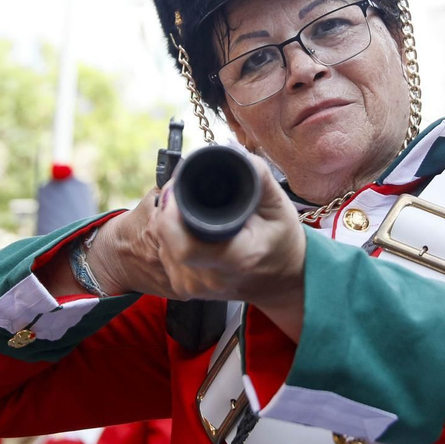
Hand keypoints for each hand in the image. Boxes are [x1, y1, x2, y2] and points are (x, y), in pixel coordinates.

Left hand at [91, 154, 306, 325]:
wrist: (283, 279)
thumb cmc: (282, 240)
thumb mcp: (278, 205)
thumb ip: (257, 177)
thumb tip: (230, 155)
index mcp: (235, 258)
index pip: (184, 244)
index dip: (172, 213)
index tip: (179, 186)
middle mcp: (211, 278)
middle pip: (167, 241)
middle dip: (168, 210)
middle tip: (180, 188)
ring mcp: (196, 287)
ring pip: (161, 247)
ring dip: (167, 223)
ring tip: (186, 205)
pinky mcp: (185, 288)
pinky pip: (165, 255)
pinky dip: (169, 236)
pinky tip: (186, 226)